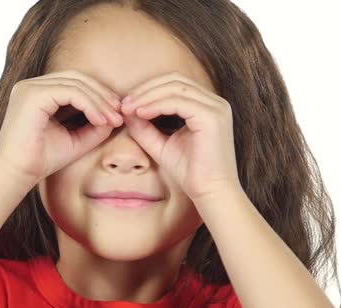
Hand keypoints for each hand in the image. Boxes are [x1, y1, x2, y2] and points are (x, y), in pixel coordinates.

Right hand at [0, 70, 122, 185]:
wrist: (17, 174)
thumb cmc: (42, 159)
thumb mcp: (76, 139)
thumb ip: (95, 125)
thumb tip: (116, 114)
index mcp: (39, 92)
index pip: (75, 82)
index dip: (100, 95)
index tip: (117, 115)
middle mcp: (32, 85)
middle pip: (78, 77)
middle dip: (103, 94)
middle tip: (120, 114)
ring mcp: (31, 87)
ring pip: (76, 83)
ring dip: (100, 101)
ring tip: (114, 120)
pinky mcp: (32, 94)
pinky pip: (70, 92)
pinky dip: (90, 105)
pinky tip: (101, 121)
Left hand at [119, 72, 241, 200]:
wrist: (210, 193)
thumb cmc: (190, 173)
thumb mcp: (161, 145)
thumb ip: (145, 127)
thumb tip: (126, 110)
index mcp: (207, 106)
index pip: (175, 84)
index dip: (148, 89)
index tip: (126, 104)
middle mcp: (215, 103)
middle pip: (175, 80)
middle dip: (146, 89)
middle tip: (124, 103)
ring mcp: (216, 108)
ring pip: (176, 87)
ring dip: (148, 95)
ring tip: (128, 108)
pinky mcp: (212, 117)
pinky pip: (179, 101)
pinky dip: (157, 104)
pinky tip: (140, 113)